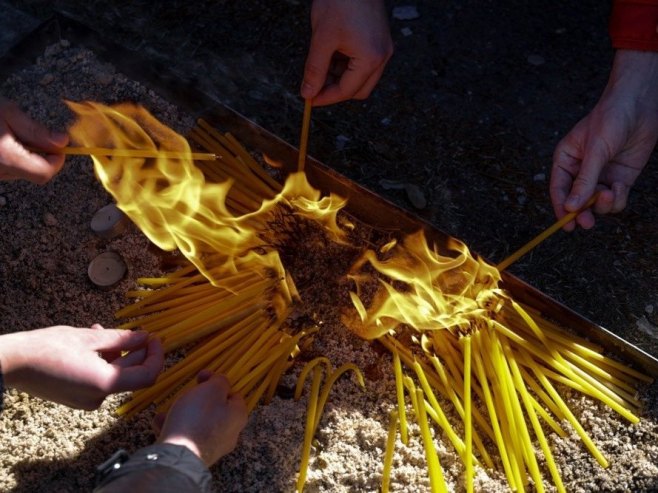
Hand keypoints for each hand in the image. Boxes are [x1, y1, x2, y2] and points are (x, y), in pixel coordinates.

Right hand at [0, 98, 68, 183]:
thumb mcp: (9, 113)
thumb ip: (36, 131)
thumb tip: (62, 142)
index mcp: (5, 157)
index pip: (44, 173)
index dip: (56, 160)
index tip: (57, 145)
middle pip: (36, 173)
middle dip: (42, 155)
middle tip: (31, 134)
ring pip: (24, 172)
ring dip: (28, 156)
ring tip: (12, 135)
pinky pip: (11, 170)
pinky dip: (16, 158)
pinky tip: (4, 142)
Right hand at [0, 324, 162, 409]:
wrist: (11, 363)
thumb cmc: (48, 348)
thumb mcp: (89, 338)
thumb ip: (122, 340)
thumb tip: (145, 337)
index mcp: (105, 384)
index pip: (147, 376)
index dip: (156, 356)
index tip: (155, 338)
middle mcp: (99, 398)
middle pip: (131, 374)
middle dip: (137, 351)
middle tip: (137, 330)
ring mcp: (87, 400)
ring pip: (115, 374)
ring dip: (116, 352)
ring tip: (102, 330)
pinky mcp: (77, 397)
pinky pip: (100, 378)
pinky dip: (103, 361)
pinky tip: (92, 341)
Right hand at [156, 370, 247, 466]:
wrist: (178, 456)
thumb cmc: (198, 418)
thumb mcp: (212, 389)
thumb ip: (220, 381)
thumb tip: (221, 382)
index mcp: (238, 416)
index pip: (233, 394)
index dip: (217, 382)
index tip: (201, 377)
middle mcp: (230, 433)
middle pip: (214, 409)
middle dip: (197, 399)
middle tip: (185, 395)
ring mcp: (212, 447)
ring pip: (197, 423)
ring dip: (182, 413)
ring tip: (168, 410)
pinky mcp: (194, 455)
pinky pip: (185, 437)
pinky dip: (174, 428)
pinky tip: (160, 422)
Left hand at [301, 0, 392, 105]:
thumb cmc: (340, 1)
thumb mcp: (322, 38)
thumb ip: (315, 69)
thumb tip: (308, 93)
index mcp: (370, 58)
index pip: (347, 90)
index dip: (326, 97)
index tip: (308, 99)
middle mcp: (382, 56)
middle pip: (358, 90)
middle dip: (335, 90)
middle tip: (314, 85)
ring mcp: (383, 48)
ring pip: (361, 78)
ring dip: (340, 77)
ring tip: (321, 64)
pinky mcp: (378, 41)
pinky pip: (363, 63)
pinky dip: (346, 65)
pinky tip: (331, 53)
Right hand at [550, 50, 657, 229]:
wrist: (639, 104)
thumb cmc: (610, 120)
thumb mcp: (595, 151)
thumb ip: (584, 181)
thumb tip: (571, 208)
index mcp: (566, 161)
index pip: (559, 189)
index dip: (561, 208)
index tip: (566, 225)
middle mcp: (581, 171)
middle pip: (577, 201)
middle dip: (583, 212)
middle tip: (587, 224)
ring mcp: (601, 176)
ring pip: (596, 203)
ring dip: (602, 203)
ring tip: (610, 192)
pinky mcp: (620, 178)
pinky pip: (614, 198)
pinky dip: (617, 198)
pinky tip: (619, 186)